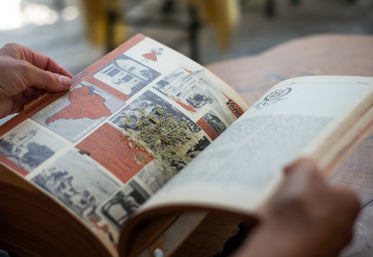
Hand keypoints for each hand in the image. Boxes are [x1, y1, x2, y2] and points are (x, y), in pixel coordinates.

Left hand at [0, 43, 72, 117]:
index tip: (72, 82)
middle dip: (56, 86)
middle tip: (69, 95)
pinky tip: (50, 109)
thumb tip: (67, 83)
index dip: (60, 72)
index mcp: (20, 54)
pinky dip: (41, 106)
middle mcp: (19, 69)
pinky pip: (33, 103)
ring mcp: (17, 85)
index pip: (46, 62)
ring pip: (40, 91)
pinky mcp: (15, 101)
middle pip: (45, 78)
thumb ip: (47, 78)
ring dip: (50, 97)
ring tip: (62, 103)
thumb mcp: (25, 71)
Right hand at [233, 158, 359, 256]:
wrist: (286, 245)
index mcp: (349, 202)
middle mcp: (343, 225)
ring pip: (304, 220)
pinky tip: (271, 221)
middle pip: (318, 203)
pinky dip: (282, 226)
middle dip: (299, 195)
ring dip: (289, 212)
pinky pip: (292, 233)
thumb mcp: (305, 171)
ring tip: (275, 205)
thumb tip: (302, 163)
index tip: (297, 175)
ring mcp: (326, 241)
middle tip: (284, 189)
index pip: (333, 184)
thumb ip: (305, 163)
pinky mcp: (308, 251)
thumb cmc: (302, 209)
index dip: (313, 178)